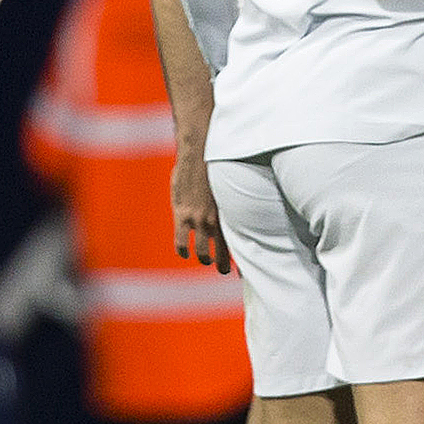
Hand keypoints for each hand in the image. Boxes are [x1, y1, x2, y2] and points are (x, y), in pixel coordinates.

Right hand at [171, 143, 229, 272]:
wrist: (200, 153)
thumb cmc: (217, 165)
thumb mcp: (229, 186)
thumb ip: (232, 201)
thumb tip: (242, 206)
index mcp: (230, 215)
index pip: (237, 245)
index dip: (240, 261)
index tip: (242, 271)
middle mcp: (216, 221)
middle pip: (222, 253)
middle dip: (223, 265)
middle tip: (224, 271)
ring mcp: (199, 220)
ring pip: (202, 252)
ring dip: (204, 259)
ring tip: (205, 260)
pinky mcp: (182, 215)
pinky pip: (181, 241)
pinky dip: (182, 249)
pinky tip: (183, 251)